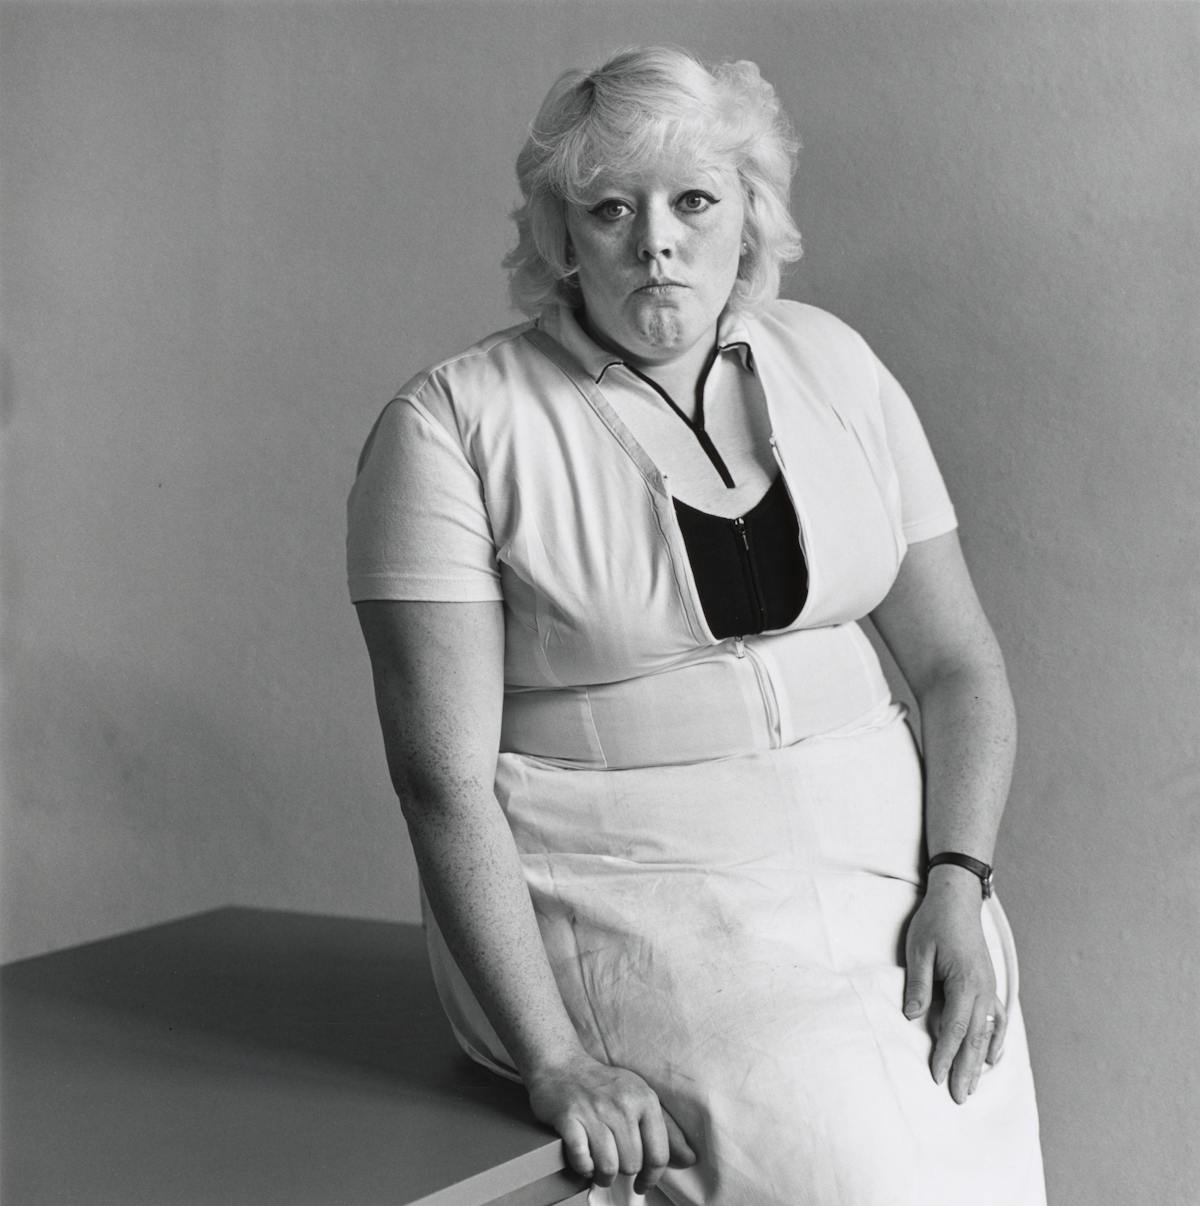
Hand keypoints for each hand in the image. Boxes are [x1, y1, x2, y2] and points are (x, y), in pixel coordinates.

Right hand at [526, 1050, 696, 1192]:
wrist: (561, 1064)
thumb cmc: (604, 1085)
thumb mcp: (640, 1096)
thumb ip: (666, 1129)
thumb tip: (690, 1159)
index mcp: (644, 1098)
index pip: (658, 1154)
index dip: (652, 1177)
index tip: (643, 1184)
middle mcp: (622, 1103)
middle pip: (632, 1164)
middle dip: (624, 1171)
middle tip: (615, 1163)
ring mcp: (594, 1111)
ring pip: (608, 1166)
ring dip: (603, 1175)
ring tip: (599, 1169)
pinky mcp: (569, 1118)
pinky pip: (582, 1159)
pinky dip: (583, 1167)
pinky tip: (584, 1159)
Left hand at [903, 868, 1006, 1103]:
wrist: (957, 899)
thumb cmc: (935, 922)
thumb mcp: (918, 949)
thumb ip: (919, 984)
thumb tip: (912, 1016)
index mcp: (965, 981)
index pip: (955, 1027)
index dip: (946, 1054)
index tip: (937, 1077)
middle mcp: (983, 989)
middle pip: (975, 1038)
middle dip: (966, 1069)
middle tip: (959, 1098)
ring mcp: (989, 987)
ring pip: (987, 1032)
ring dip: (979, 1061)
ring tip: (973, 1087)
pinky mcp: (989, 984)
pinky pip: (996, 1019)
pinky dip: (995, 1040)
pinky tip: (992, 1058)